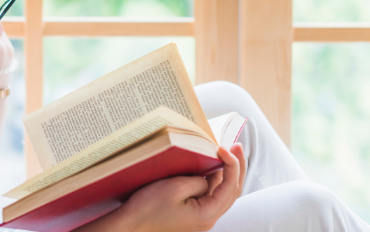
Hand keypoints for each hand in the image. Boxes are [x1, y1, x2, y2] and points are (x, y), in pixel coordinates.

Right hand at [78, 144, 245, 231]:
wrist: (131, 225)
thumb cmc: (148, 208)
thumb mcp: (174, 188)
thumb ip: (199, 181)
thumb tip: (209, 177)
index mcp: (206, 215)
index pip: (229, 187)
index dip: (231, 165)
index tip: (223, 147)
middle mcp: (208, 219)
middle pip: (232, 192)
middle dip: (237, 167)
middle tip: (238, 146)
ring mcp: (201, 218)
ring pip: (223, 193)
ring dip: (228, 173)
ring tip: (229, 152)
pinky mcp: (193, 214)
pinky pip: (210, 196)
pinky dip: (215, 180)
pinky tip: (213, 167)